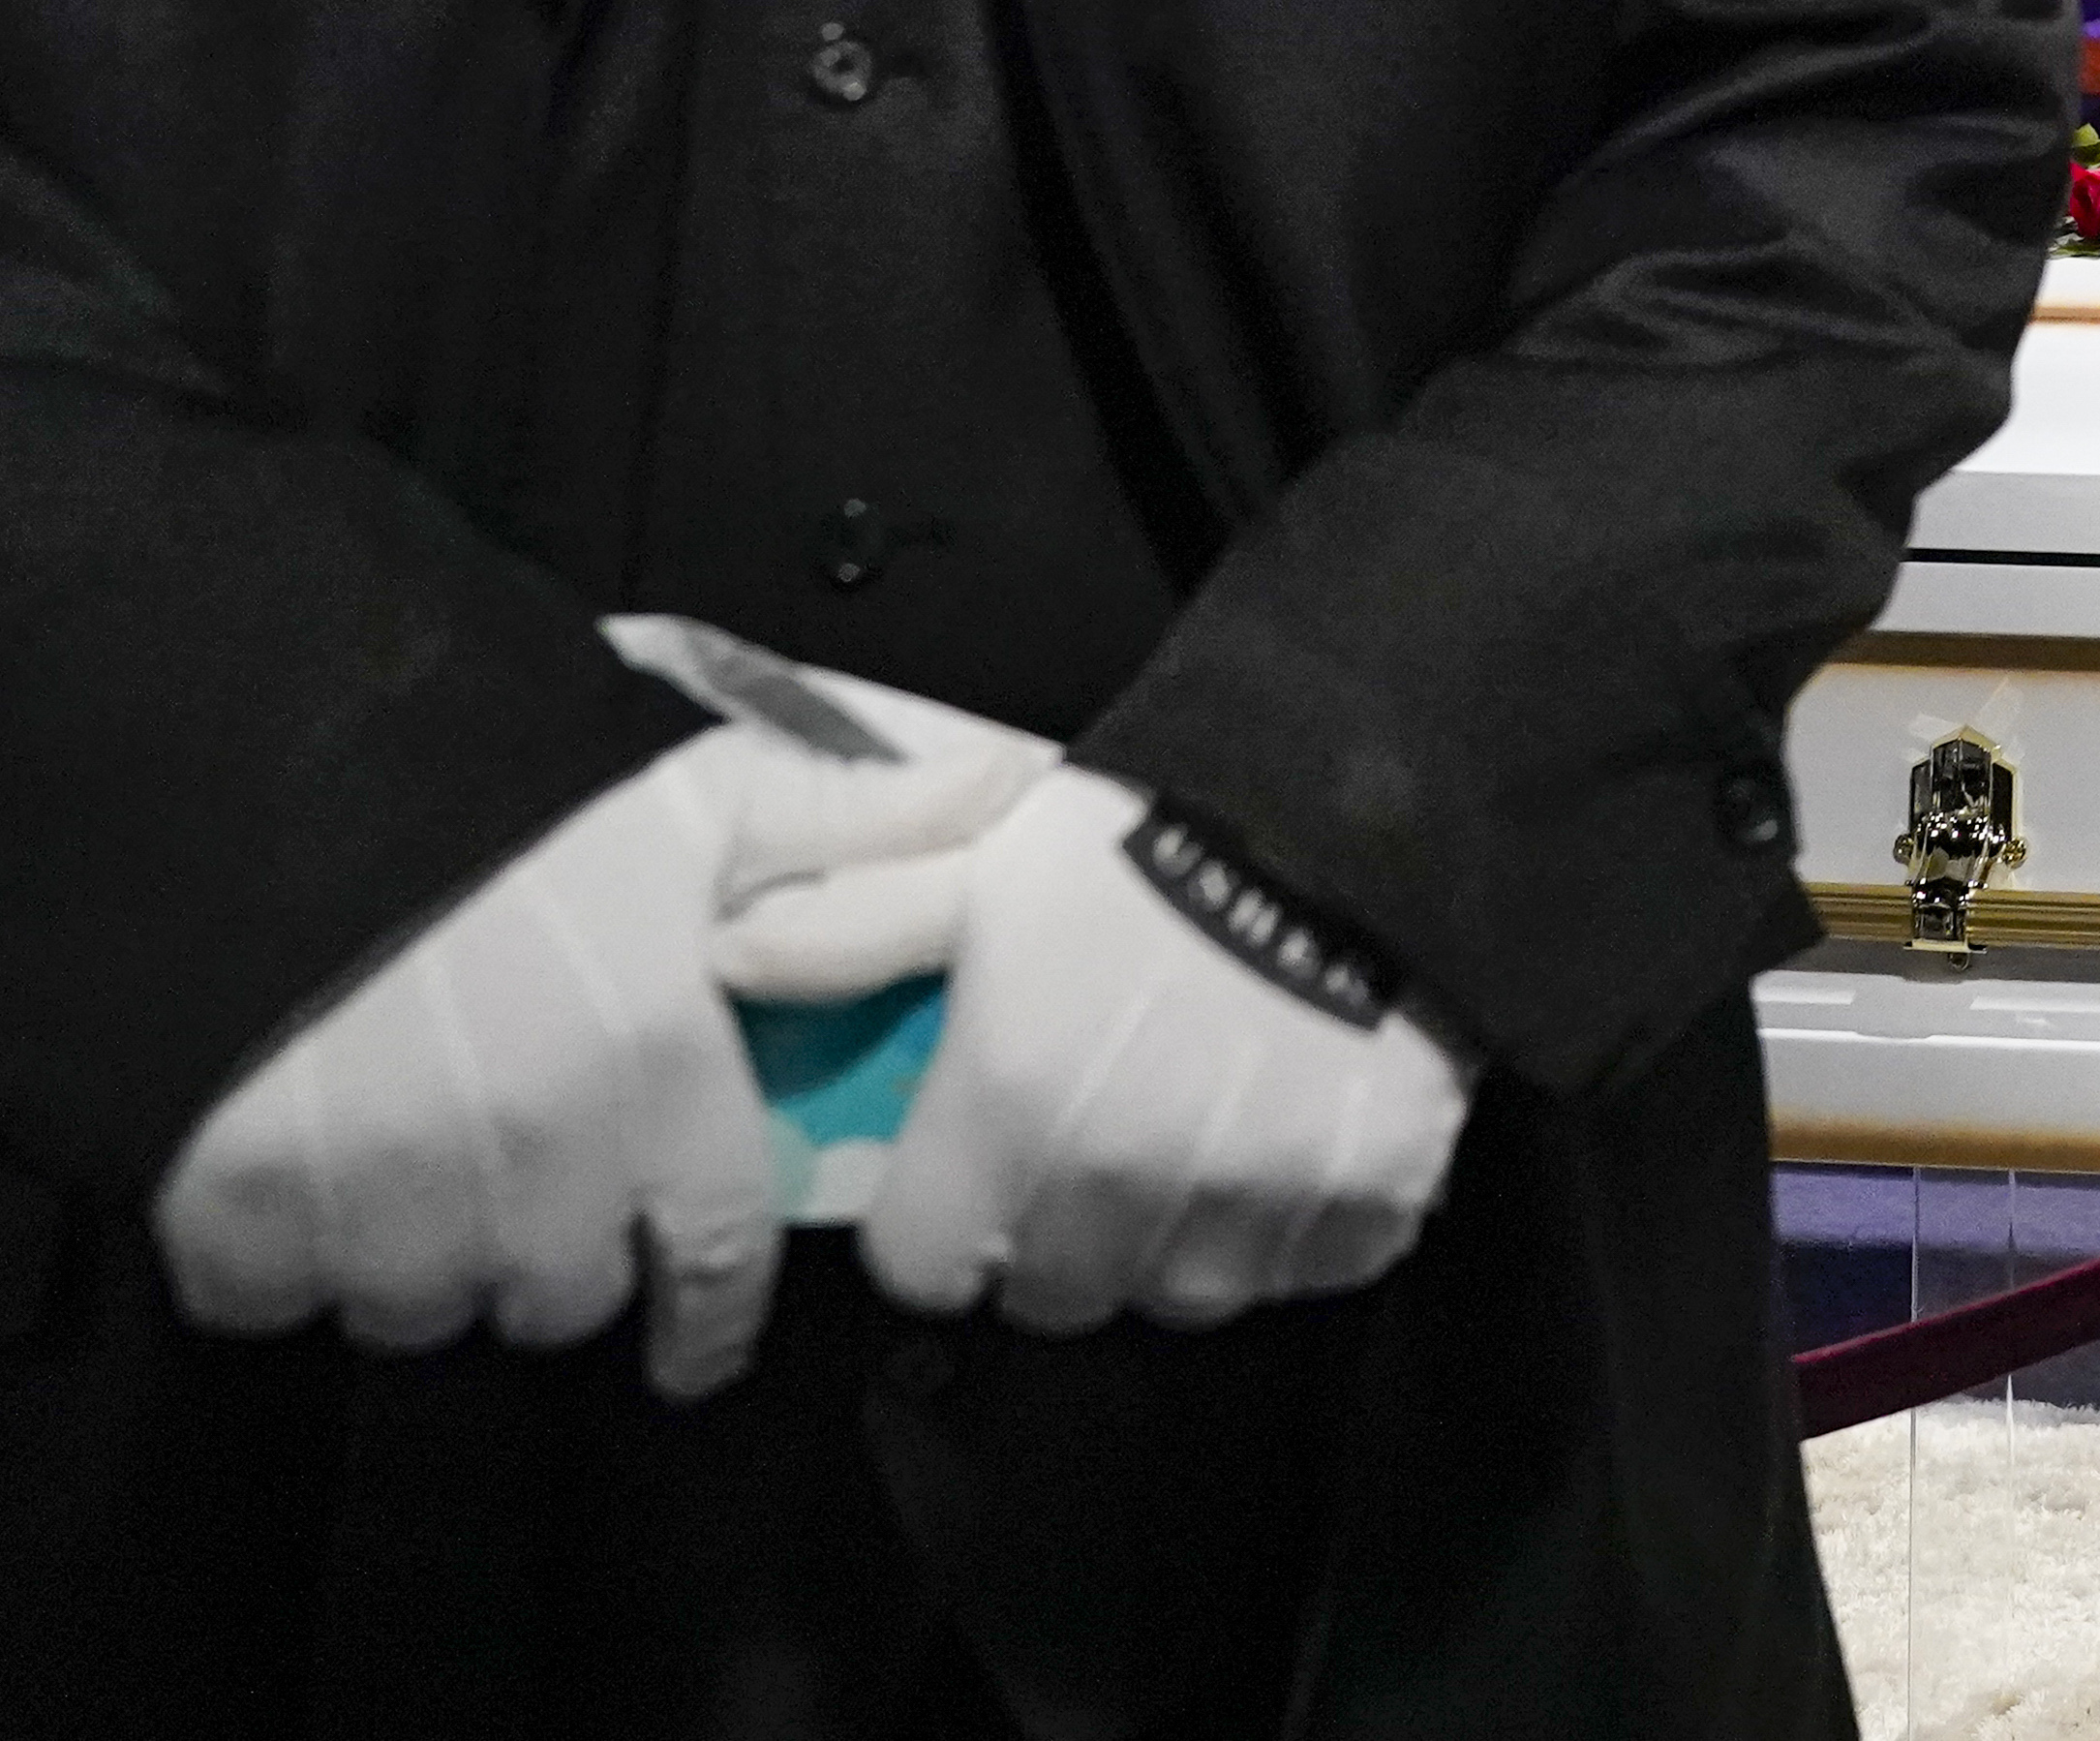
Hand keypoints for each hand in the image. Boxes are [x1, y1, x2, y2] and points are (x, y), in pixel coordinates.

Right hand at [150, 624, 1053, 1398]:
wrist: (258, 759)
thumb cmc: (494, 779)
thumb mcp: (699, 783)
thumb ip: (853, 820)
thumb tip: (1005, 794)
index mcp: (654, 1070)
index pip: (716, 1258)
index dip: (706, 1312)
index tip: (695, 1337)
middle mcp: (532, 1156)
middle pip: (559, 1293)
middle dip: (554, 1251)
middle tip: (525, 1167)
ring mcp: (378, 1192)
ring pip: (422, 1304)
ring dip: (423, 1256)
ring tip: (408, 1151)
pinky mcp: (234, 1202)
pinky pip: (268, 1289)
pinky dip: (279, 1253)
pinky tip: (295, 1166)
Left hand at [727, 766, 1473, 1334]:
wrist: (1369, 802)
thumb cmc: (1152, 835)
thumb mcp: (988, 862)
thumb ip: (858, 924)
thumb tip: (730, 956)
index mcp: (1011, 1105)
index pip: (924, 1266)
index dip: (943, 1220)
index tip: (984, 1166)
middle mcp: (1121, 1175)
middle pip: (1055, 1296)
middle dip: (1065, 1237)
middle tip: (1106, 1141)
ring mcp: (1254, 1196)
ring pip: (1187, 1293)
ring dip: (1185, 1238)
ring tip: (1211, 1136)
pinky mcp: (1368, 1195)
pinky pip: (1312, 1268)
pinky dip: (1305, 1224)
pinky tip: (1300, 1136)